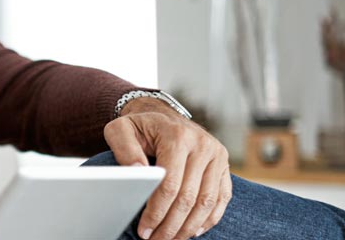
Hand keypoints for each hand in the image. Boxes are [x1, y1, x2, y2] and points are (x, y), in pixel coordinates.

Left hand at [104, 98, 230, 239]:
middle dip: (171, 225)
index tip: (144, 229)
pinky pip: (222, 198)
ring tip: (170, 239)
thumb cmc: (139, 127)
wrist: (161, 116)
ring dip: (189, 227)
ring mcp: (217, 155)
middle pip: (189, 197)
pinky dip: (209, 219)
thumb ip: (124, 149)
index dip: (156, 212)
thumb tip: (137, 173)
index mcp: (177, 136)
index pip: (169, 184)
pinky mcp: (225, 165)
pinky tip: (192, 231)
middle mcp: (202, 145)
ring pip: (207, 202)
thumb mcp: (120, 130)